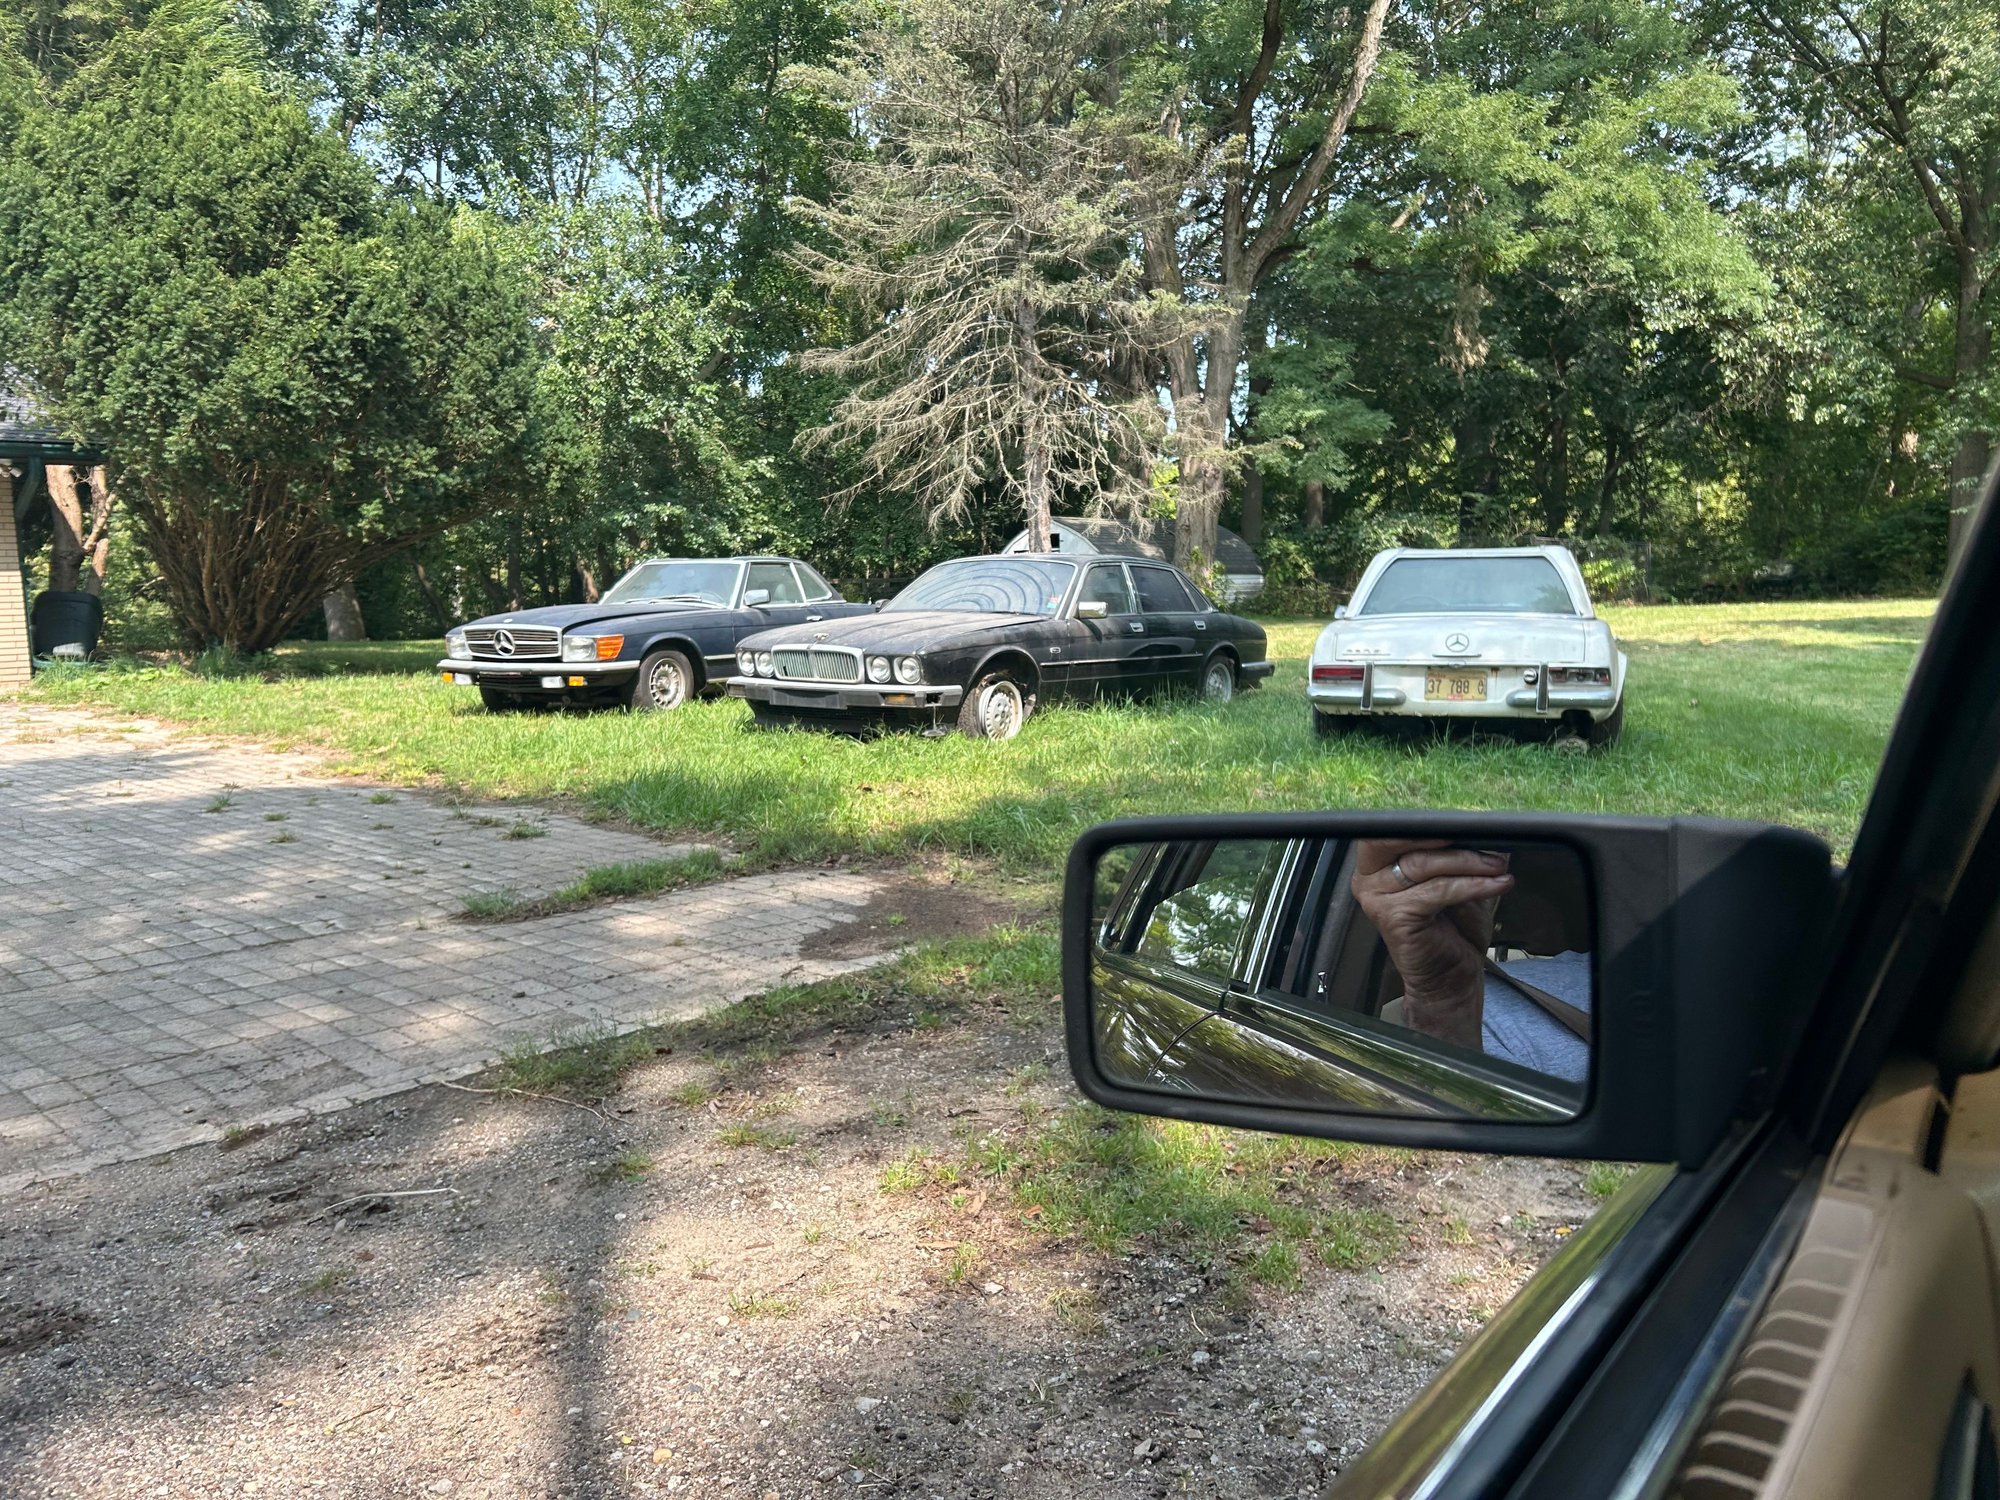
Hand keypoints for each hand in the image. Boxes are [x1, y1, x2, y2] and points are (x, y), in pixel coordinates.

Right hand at [1351, 840, 1513, 1050]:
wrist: (1451, 979)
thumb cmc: (1453, 930)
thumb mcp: (1456, 881)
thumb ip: (1455, 853)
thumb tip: (1478, 824)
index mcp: (1377, 865)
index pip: (1394, 829)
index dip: (1429, 823)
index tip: (1467, 822)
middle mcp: (1369, 879)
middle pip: (1405, 841)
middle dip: (1449, 838)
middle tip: (1486, 842)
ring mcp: (1378, 899)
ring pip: (1426, 864)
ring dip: (1470, 863)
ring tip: (1499, 868)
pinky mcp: (1395, 917)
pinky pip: (1439, 890)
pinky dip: (1472, 885)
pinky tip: (1496, 885)